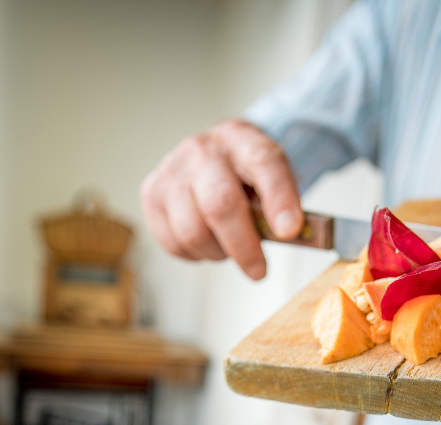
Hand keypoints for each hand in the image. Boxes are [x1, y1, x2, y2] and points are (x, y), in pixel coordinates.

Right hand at [140, 118, 302, 280]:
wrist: (212, 157)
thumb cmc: (245, 176)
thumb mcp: (273, 179)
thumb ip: (282, 206)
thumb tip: (287, 234)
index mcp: (241, 138)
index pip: (264, 163)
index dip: (279, 199)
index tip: (289, 231)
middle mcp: (202, 150)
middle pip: (220, 204)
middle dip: (243, 246)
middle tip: (258, 271)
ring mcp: (171, 171)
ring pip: (193, 232)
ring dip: (217, 252)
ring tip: (228, 246)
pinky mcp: (151, 194)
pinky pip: (173, 243)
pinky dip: (195, 254)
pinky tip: (205, 241)